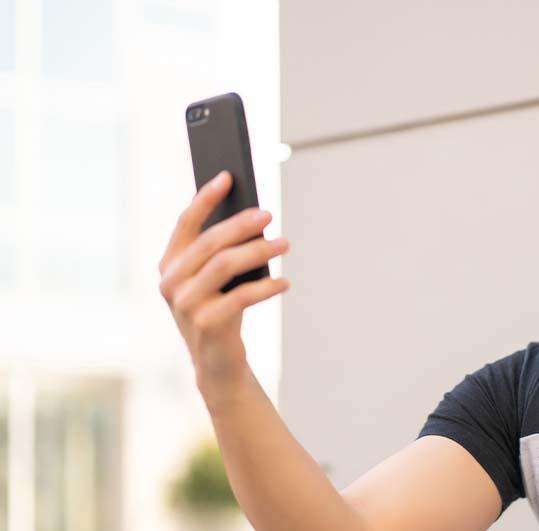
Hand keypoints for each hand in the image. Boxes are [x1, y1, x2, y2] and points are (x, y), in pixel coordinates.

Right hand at [158, 170, 289, 392]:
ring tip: (284, 244)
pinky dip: (267, 287)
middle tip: (268, 214)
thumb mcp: (215, 280)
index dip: (205, 197)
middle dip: (241, 224)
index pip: (186, 223)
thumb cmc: (220, 311)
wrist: (217, 362)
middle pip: (209, 242)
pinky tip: (285, 282)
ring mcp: (185, 304)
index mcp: (170, 264)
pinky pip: (240, 296)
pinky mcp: (205, 323)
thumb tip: (253, 217)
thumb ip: (221, 252)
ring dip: (258, 251)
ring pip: (224, 265)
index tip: (227, 176)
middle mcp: (171, 282)